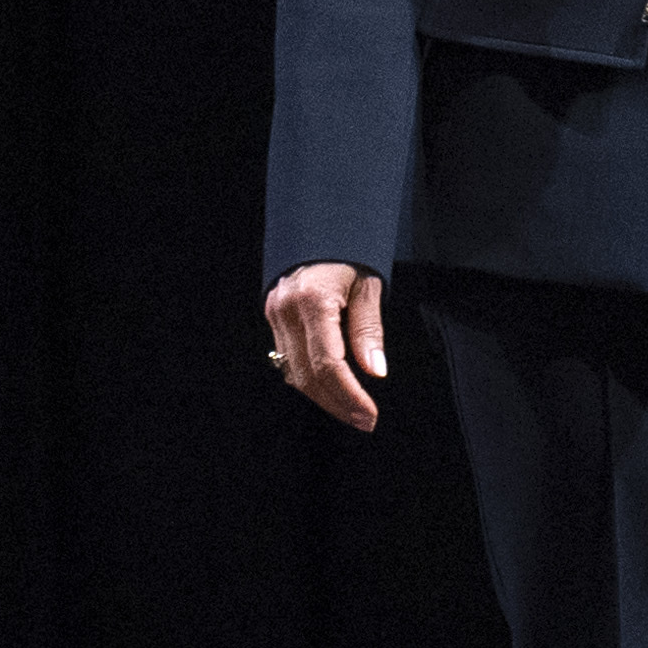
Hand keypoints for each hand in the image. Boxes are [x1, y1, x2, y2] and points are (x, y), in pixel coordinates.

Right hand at [269, 262, 389, 432]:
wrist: (319, 227)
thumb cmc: (349, 253)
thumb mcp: (368, 286)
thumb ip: (369, 330)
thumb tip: (375, 371)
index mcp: (313, 301)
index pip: (328, 364)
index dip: (348, 395)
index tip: (368, 414)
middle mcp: (287, 310)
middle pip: (308, 376)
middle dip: (337, 404)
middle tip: (364, 420)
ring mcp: (275, 314)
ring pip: (294, 373)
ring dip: (323, 397)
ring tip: (351, 410)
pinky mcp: (273, 317)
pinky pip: (288, 359)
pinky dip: (310, 378)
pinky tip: (331, 388)